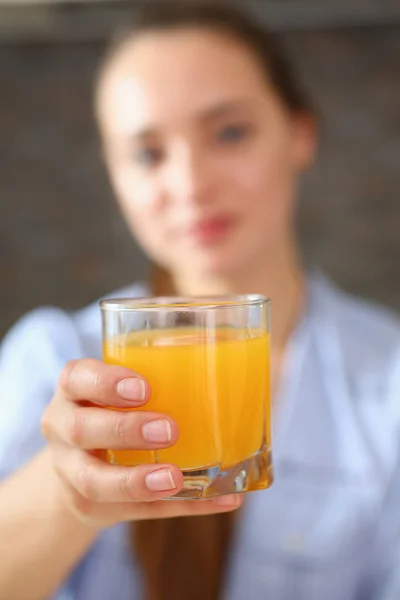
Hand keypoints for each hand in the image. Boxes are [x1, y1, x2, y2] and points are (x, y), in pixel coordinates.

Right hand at [41, 359, 240, 528]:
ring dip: (139, 482)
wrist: (78, 460)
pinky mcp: (94, 506)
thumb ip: (165, 371)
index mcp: (75, 390)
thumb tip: (255, 353)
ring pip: (96, 482)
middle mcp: (64, 428)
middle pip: (81, 430)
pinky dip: (182, 507)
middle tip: (168, 429)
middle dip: (124, 430)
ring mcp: (73, 472)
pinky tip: (223, 498)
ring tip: (178, 477)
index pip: (76, 377)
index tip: (144, 388)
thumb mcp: (119, 384)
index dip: (105, 383)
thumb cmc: (114, 408)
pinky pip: (136, 512)